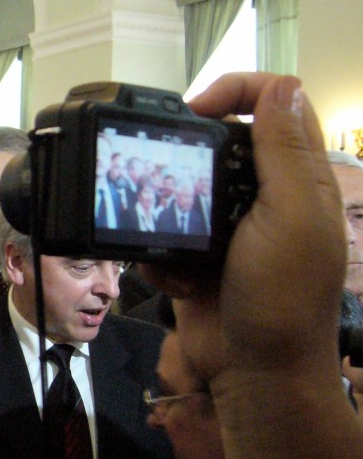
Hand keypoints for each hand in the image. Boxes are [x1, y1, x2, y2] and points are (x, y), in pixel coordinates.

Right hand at [143, 73, 343, 380]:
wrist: (257, 373)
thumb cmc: (284, 295)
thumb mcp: (293, 216)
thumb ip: (285, 152)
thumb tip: (283, 85)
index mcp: (296, 177)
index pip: (273, 103)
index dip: (235, 92)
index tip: (195, 112)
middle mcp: (264, 196)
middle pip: (217, 144)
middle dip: (186, 161)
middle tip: (165, 176)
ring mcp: (228, 230)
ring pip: (181, 192)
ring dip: (168, 218)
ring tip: (176, 248)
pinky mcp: (197, 261)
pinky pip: (164, 240)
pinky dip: (162, 259)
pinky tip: (179, 282)